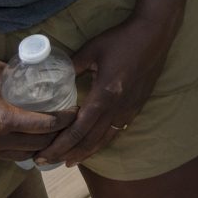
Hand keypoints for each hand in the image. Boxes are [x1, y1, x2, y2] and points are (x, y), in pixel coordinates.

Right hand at [0, 61, 69, 164]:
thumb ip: (13, 74)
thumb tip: (30, 72)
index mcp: (3, 120)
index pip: (46, 126)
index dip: (64, 121)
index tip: (73, 114)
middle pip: (37, 146)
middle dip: (55, 138)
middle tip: (65, 128)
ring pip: (18, 157)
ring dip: (34, 149)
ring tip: (46, 140)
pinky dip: (10, 151)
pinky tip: (15, 142)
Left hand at [36, 14, 174, 166]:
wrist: (154, 35)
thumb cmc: (122, 40)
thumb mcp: (91, 50)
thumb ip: (72, 65)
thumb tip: (51, 75)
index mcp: (104, 95)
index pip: (78, 130)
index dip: (59, 145)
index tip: (43, 155)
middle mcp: (117, 108)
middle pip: (89, 141)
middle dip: (67, 154)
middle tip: (47, 162)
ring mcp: (129, 109)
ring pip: (104, 140)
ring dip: (85, 153)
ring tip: (69, 161)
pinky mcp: (136, 107)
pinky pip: (116, 132)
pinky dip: (101, 143)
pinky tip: (93, 145)